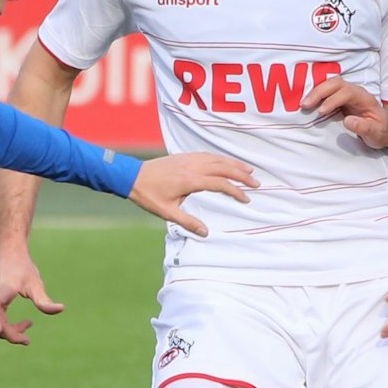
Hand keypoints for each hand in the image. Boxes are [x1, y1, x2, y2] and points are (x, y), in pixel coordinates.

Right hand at [0, 247, 65, 345]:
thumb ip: (44, 300)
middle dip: (10, 336)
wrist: (7, 252)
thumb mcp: (35, 283)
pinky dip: (8, 326)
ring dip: (10, 332)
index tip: (0, 331)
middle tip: (28, 339)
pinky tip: (27, 321)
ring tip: (29, 325)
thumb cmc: (21, 266)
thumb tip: (61, 309)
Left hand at [129, 153, 257, 237]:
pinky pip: (208, 154)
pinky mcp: (184, 156)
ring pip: (217, 158)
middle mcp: (192, 166)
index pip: (219, 184)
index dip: (235, 191)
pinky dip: (222, 158)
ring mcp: (188, 159)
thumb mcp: (166, 212)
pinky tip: (228, 162)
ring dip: (235, 164)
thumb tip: (205, 233)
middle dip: (242, 175)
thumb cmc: (148, 195)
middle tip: (256, 183)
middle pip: (223, 168)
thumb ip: (187, 222)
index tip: (245, 199)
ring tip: (249, 170)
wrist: (132, 176)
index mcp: (189, 180)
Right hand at [304, 75, 387, 147]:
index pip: (347, 92)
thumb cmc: (381, 131)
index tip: (321, 111)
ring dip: (315, 92)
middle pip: (336, 83)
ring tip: (303, 104)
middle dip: (319, 92)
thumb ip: (364, 127)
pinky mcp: (341, 98)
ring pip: (330, 84)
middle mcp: (356, 92)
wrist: (386, 128)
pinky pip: (327, 91)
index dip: (333, 100)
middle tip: (305, 105)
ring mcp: (348, 94)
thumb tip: (347, 121)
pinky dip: (316, 95)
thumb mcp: (376, 133)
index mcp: (365, 98)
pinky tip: (307, 103)